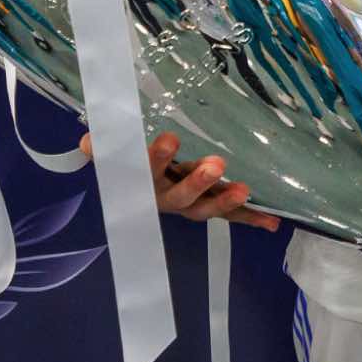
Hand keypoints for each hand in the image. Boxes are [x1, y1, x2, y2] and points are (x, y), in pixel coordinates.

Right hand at [78, 131, 279, 230]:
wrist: (137, 193)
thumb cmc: (131, 166)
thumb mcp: (118, 155)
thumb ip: (107, 147)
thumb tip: (88, 141)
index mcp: (144, 183)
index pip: (147, 169)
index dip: (157, 158)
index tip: (170, 139)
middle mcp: (167, 198)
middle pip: (181, 196)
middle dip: (198, 182)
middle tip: (216, 164)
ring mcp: (191, 206)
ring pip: (207, 208)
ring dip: (227, 202)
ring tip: (244, 189)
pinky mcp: (212, 208)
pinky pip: (232, 216)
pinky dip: (252, 219)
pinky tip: (273, 222)